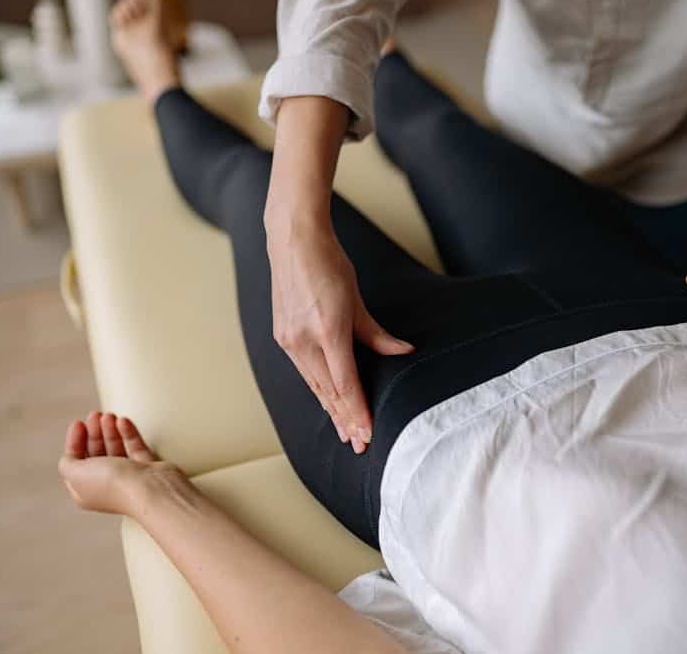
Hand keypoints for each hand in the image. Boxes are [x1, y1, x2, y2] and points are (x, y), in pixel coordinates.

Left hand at [58, 411, 181, 515]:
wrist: (150, 489)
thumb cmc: (113, 484)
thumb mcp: (76, 473)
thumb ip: (67, 464)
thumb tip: (69, 458)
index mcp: (85, 490)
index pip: (76, 463)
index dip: (74, 441)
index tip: (79, 423)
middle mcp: (105, 484)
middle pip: (96, 453)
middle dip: (94, 432)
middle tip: (95, 415)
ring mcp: (127, 476)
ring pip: (115, 448)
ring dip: (110, 430)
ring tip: (110, 415)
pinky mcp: (146, 467)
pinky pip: (134, 446)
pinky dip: (128, 433)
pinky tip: (123, 421)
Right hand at [266, 212, 413, 453]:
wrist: (294, 241)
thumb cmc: (329, 264)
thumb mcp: (356, 299)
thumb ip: (376, 333)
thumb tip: (403, 352)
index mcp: (326, 330)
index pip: (344, 382)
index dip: (357, 410)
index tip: (367, 432)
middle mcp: (303, 340)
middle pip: (327, 391)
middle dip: (345, 419)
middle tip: (360, 444)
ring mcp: (289, 339)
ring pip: (314, 385)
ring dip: (331, 410)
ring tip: (346, 432)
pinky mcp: (282, 336)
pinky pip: (305, 371)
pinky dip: (319, 390)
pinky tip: (329, 403)